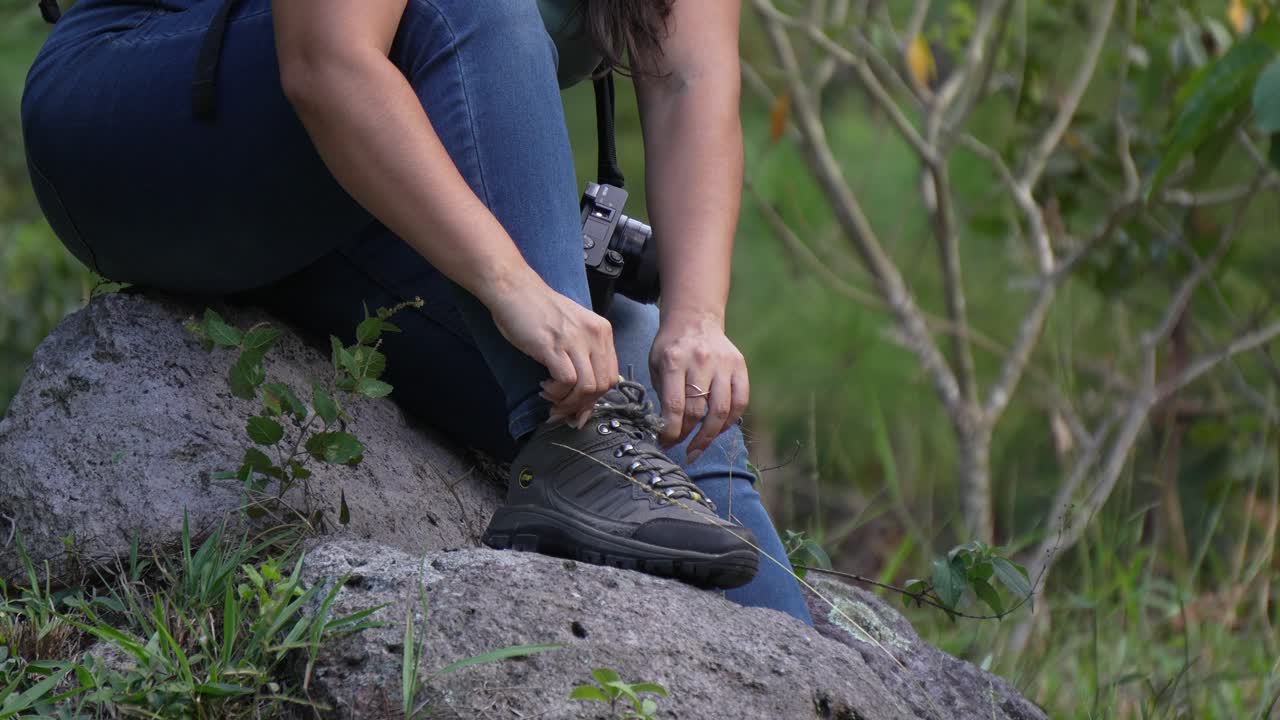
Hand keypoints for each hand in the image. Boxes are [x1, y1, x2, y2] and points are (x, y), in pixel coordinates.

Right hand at [488, 277, 617, 428]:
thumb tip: (583, 396)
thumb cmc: (538, 311)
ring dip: (568, 402)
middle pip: (602, 385)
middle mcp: (594, 335)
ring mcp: (575, 340)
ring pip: (587, 387)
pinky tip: (545, 387)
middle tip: (562, 409)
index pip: (611, 376)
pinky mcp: (554, 346)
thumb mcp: (572, 330)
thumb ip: (582, 357)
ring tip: (551, 398)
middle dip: (582, 405)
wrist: (514, 289)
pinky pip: (567, 382)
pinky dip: (557, 392)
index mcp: (602, 331)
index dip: (595, 399)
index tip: (578, 409)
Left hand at [649, 313, 748, 461]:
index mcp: (674, 360)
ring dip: (709, 436)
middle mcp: (701, 361)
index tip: (665, 443)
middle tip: (680, 448)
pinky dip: (730, 422)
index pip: (674, 406)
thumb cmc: (671, 347)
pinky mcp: (739, 366)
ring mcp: (723, 363)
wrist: (695, 319)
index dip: (670, 431)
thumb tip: (667, 430)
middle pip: (698, 411)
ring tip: (697, 448)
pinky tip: (718, 431)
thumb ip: (662, 394)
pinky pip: (740, 402)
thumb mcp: (656, 365)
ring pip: (721, 410)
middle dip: (687, 435)